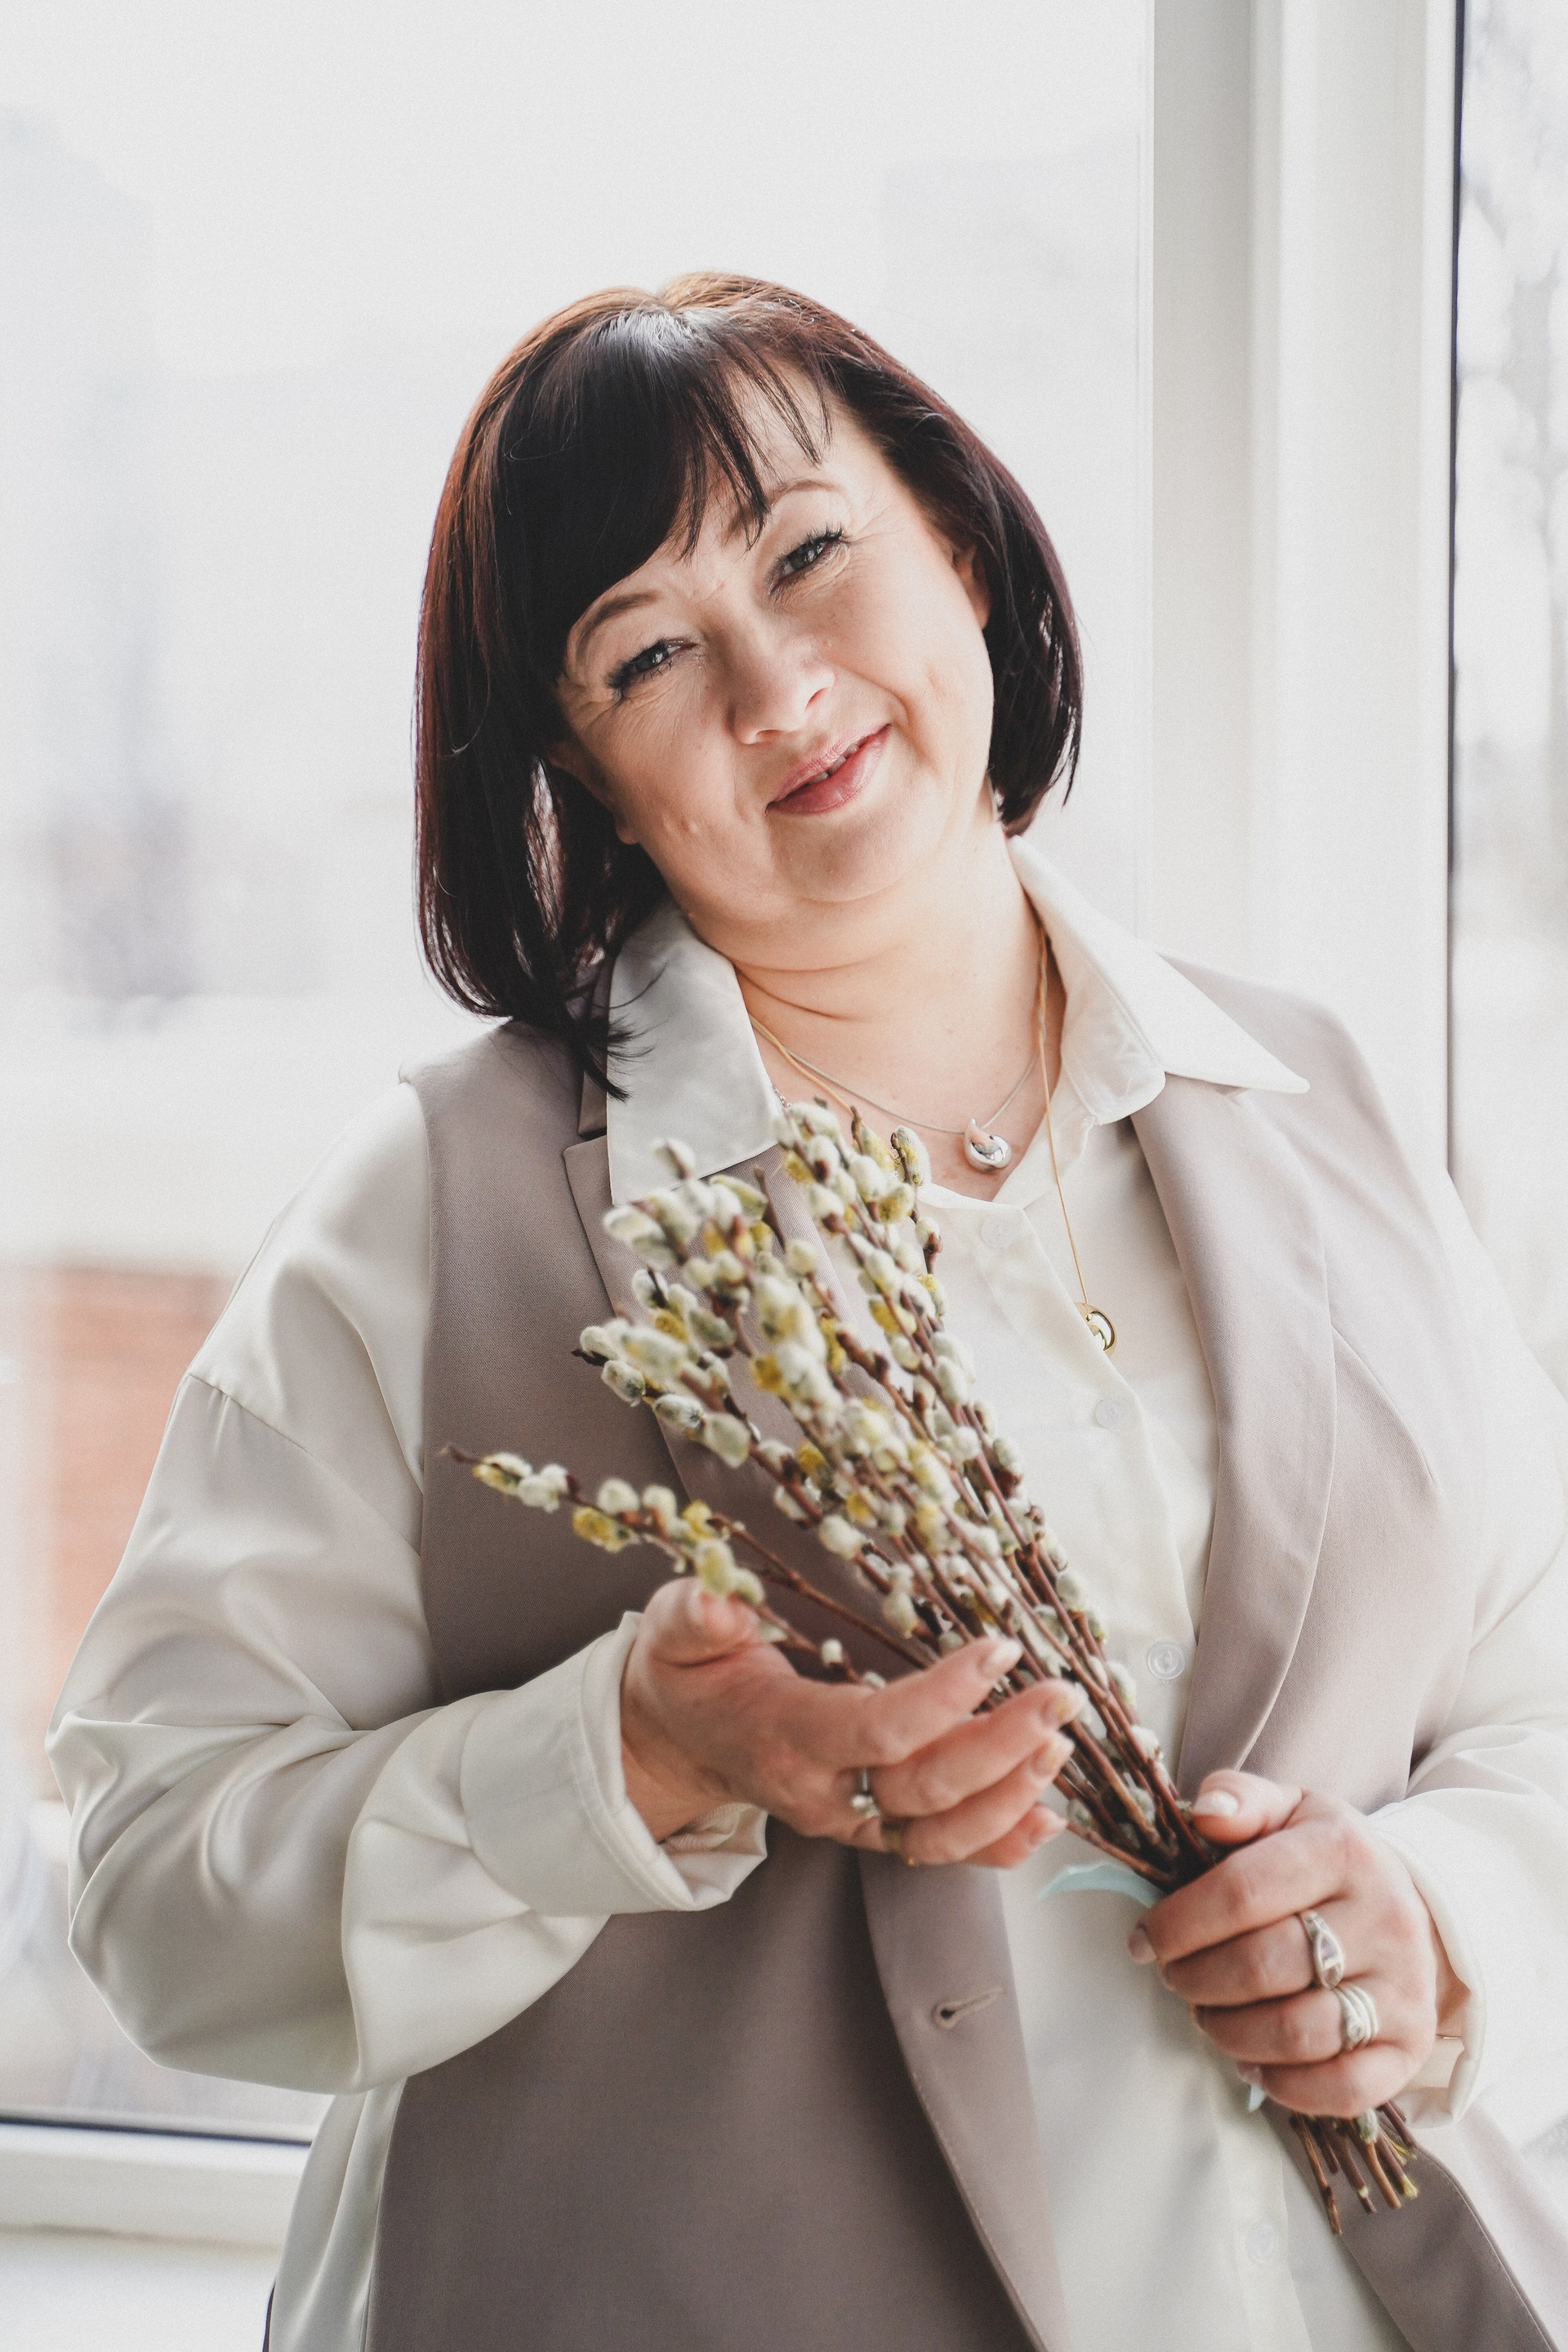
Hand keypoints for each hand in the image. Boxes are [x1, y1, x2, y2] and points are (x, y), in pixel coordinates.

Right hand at [621, 1579, 1083, 1866]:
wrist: (676, 1741)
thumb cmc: (686, 1676)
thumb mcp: (671, 1633)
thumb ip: (693, 1616)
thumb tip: (720, 1598)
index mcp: (783, 1736)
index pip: (876, 1732)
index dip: (944, 1699)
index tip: (999, 1651)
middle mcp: (821, 1792)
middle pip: (924, 1790)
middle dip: (1001, 1747)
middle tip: (1059, 1698)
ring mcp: (847, 1819)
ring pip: (938, 1835)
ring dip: (1008, 1798)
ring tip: (1059, 1746)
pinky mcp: (867, 1827)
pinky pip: (936, 1850)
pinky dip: (998, 1841)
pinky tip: (1047, 1816)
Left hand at [1129, 1771, 1465, 2116]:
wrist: (1416, 1909)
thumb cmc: (1327, 1859)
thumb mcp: (1290, 1810)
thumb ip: (1242, 1800)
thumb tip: (1203, 1814)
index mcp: (1342, 1850)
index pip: (1242, 1891)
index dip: (1178, 1923)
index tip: (1142, 1941)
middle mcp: (1383, 1919)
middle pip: (1263, 1967)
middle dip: (1197, 1979)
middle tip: (1175, 1978)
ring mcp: (1403, 1988)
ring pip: (1297, 2032)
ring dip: (1230, 2032)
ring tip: (1207, 2015)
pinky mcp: (1410, 2046)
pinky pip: (1342, 2087)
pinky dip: (1284, 2085)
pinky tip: (1252, 2060)